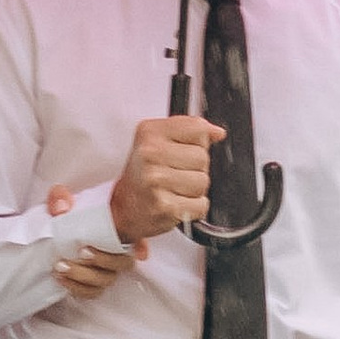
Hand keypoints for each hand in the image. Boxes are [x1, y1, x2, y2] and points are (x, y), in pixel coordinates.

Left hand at [45, 184, 138, 301]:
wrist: (52, 235)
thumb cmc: (64, 217)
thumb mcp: (60, 202)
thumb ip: (61, 199)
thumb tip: (62, 207)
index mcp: (115, 231)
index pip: (138, 238)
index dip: (141, 246)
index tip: (138, 251)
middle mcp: (115, 253)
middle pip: (122, 264)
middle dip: (103, 259)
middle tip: (82, 252)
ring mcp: (104, 271)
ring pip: (105, 280)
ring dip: (84, 276)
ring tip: (62, 267)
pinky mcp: (90, 284)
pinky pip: (91, 292)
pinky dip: (78, 289)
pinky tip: (63, 279)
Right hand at [108, 113, 216, 244]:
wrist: (122, 210)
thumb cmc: (142, 175)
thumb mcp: (158, 141)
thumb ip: (189, 130)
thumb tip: (217, 133)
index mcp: (149, 132)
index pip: (198, 129)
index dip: (197, 142)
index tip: (180, 151)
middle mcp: (150, 154)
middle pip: (203, 157)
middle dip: (195, 169)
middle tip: (173, 175)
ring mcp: (156, 181)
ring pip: (203, 182)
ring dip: (194, 190)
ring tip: (173, 190)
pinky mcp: (165, 206)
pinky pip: (201, 205)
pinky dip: (193, 208)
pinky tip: (176, 204)